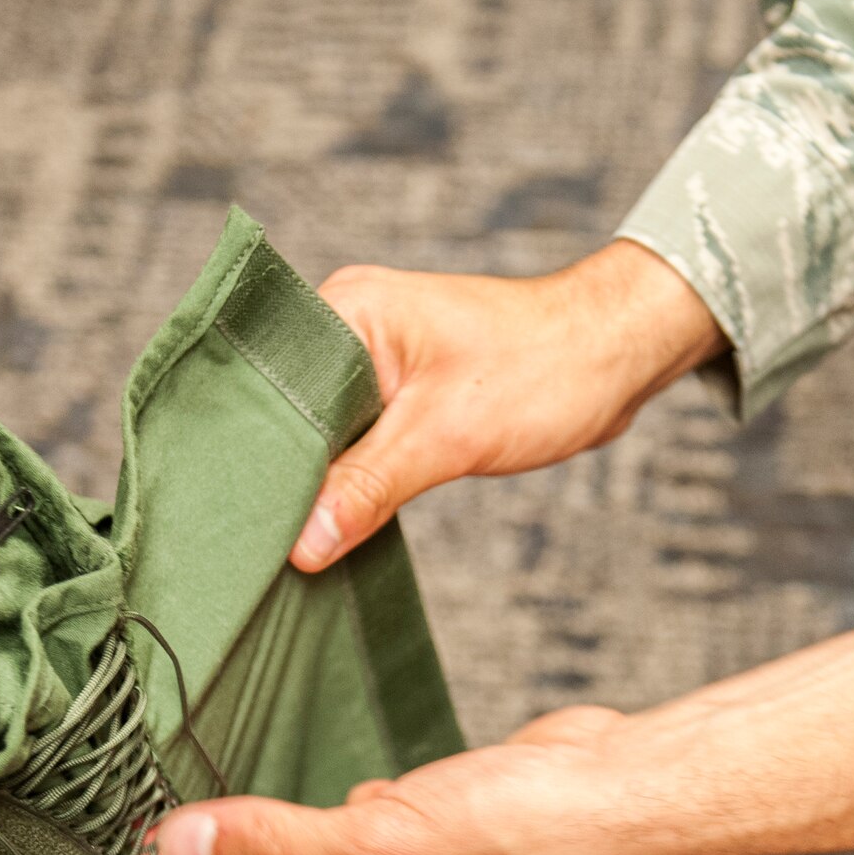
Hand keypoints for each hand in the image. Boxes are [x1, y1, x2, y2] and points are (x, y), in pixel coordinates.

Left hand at [141, 706, 636, 854]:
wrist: (614, 794)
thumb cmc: (515, 837)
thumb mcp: (373, 842)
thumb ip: (272, 844)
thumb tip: (182, 844)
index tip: (142, 848)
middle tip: (162, 818)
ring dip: (277, 839)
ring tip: (217, 802)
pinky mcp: (442, 847)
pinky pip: (364, 840)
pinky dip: (337, 816)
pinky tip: (331, 790)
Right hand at [292, 240, 725, 572]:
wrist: (618, 356)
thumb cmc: (546, 369)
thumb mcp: (447, 436)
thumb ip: (368, 487)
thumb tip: (302, 544)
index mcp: (345, 310)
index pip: (268, 388)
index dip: (251, 456)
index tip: (235, 517)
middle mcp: (349, 326)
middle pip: (285, 413)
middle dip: (279, 476)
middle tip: (256, 541)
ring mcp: (374, 360)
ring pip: (320, 435)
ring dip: (316, 484)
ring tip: (287, 540)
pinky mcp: (400, 392)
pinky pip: (355, 443)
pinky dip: (348, 482)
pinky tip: (333, 523)